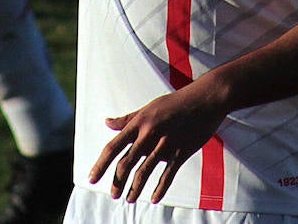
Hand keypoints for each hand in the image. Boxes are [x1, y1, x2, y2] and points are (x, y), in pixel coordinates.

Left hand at [89, 85, 228, 203]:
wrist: (205, 98)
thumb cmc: (175, 102)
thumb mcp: (148, 107)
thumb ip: (127, 119)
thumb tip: (107, 122)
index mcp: (139, 122)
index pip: (113, 147)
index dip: (100, 165)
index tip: (91, 179)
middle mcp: (150, 134)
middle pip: (127, 163)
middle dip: (117, 182)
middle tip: (113, 195)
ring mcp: (166, 143)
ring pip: (144, 172)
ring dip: (135, 189)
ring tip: (129, 199)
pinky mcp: (182, 151)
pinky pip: (168, 175)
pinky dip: (160, 189)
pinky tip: (153, 199)